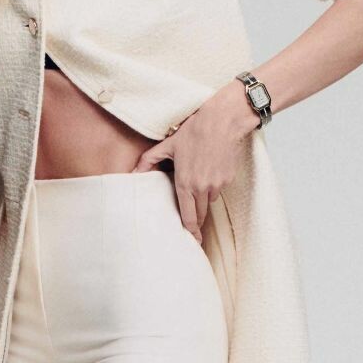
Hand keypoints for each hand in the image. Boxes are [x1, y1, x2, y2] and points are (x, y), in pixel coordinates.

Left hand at [132, 79, 257, 241]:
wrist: (223, 121)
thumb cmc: (195, 131)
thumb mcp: (168, 145)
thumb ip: (149, 160)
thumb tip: (134, 172)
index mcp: (185, 183)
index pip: (187, 217)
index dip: (189, 231)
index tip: (191, 240)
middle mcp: (201, 188)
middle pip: (199, 215)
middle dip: (196, 221)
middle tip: (195, 230)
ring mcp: (217, 185)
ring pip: (209, 202)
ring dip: (203, 199)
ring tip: (200, 184)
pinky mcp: (228, 179)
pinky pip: (219, 190)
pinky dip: (214, 186)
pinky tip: (211, 171)